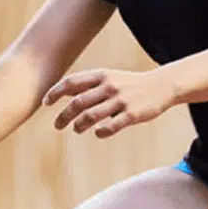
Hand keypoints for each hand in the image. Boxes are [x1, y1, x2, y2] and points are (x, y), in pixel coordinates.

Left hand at [44, 68, 177, 138]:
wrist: (162, 86)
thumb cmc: (131, 84)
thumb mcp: (110, 77)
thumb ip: (88, 84)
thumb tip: (63, 91)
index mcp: (102, 75)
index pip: (71, 82)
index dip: (55, 93)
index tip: (45, 103)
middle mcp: (109, 86)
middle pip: (78, 102)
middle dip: (64, 116)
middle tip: (57, 126)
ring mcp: (121, 100)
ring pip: (91, 116)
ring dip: (79, 125)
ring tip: (76, 129)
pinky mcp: (132, 114)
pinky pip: (111, 126)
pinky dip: (101, 132)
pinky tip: (98, 133)